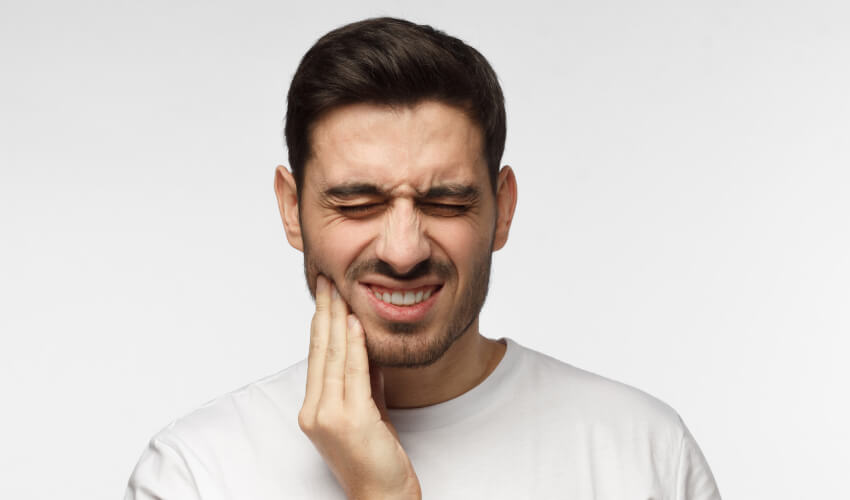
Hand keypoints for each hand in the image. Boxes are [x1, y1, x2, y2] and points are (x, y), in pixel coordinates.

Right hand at [298, 275, 421, 499]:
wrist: (383, 496)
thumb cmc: (376, 457)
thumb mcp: (369, 410)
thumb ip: (364, 379)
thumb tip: (366, 343)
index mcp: (314, 408)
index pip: (317, 356)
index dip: (321, 321)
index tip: (325, 293)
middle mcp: (315, 411)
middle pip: (320, 351)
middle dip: (324, 311)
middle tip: (326, 279)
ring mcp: (329, 417)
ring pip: (334, 357)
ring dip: (337, 319)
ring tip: (338, 289)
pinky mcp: (350, 421)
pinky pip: (353, 374)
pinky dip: (355, 345)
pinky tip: (354, 322)